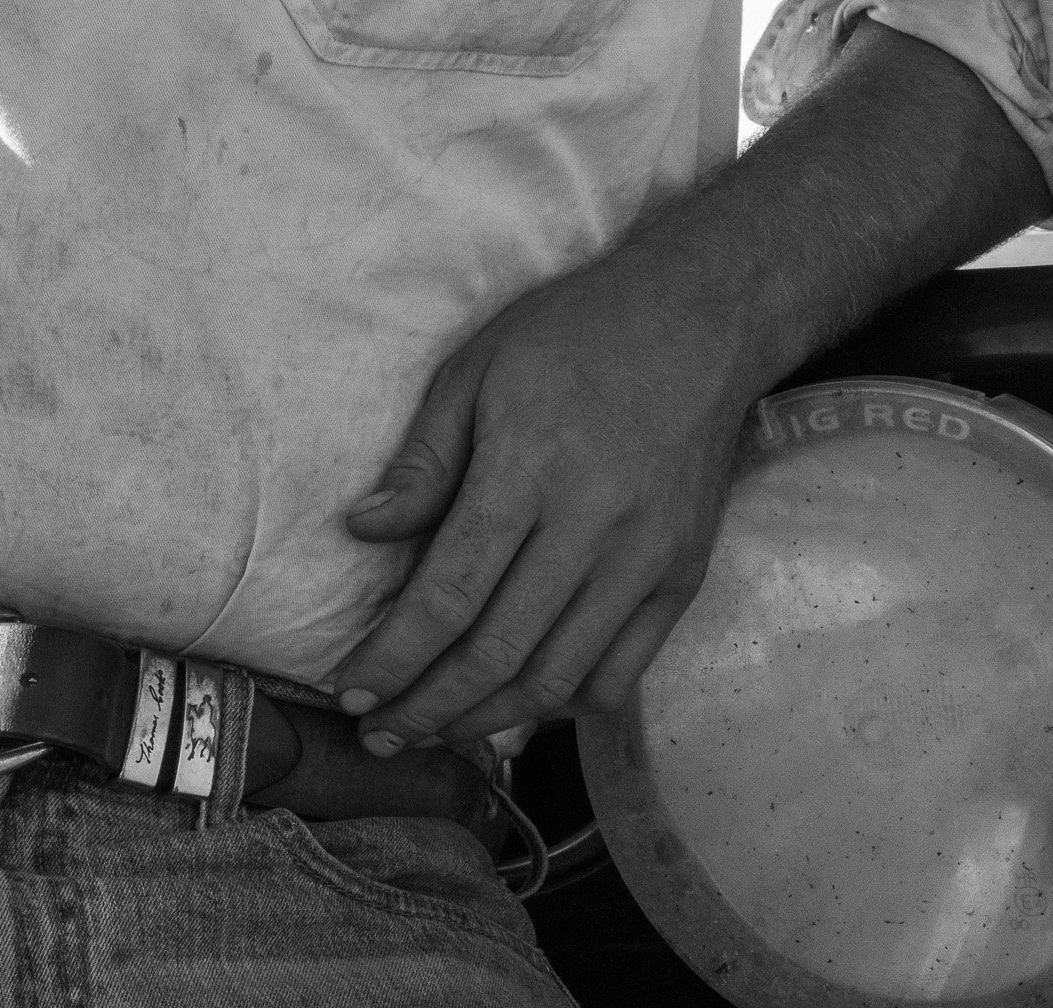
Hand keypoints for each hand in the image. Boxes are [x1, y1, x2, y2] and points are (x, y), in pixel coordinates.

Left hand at [331, 247, 753, 751]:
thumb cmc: (578, 333)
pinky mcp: (683, 576)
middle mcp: (592, 526)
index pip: (448, 595)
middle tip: (380, 733)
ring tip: (438, 729)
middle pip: (497, 653)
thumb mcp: (479, 367)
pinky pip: (621, 673)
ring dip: (488, 721)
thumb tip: (364, 531)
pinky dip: (565, 704)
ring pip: (558, 680)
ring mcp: (646, 559)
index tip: (351, 693)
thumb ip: (424, 458)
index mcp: (528, 468)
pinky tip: (523, 705)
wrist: (702, 320)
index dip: (392, 658)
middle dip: (426, 707)